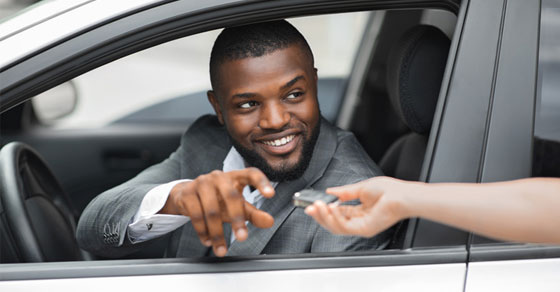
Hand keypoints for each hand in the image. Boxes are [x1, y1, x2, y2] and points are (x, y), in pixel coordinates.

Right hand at [159, 167, 274, 256]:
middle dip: (237, 218)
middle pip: (231, 196)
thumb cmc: (218, 198)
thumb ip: (254, 214)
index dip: (262, 183)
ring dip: (217, 233)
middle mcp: (219, 177)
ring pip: (212, 210)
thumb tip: (269, 222)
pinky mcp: (187, 194)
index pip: (251, 174)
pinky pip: (196, 215)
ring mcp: (201, 183)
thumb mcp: (238, 205)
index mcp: (235, 177)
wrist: (186, 195)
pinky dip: (203, 232)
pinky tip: (208, 241)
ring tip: (222, 249)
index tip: (271, 194)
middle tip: (242, 237)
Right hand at [304, 176, 414, 237]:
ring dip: (324, 217)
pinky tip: (331, 207)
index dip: (324, 210)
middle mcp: (359, 220)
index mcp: (360, 211)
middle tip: (309, 208)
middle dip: (320, 215)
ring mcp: (361, 226)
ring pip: (336, 227)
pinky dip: (335, 218)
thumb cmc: (389, 190)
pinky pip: (344, 227)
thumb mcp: (361, 187)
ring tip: (317, 206)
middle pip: (334, 222)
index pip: (337, 213)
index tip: (312, 204)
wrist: (401, 195)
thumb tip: (330, 191)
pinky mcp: (364, 229)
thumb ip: (344, 192)